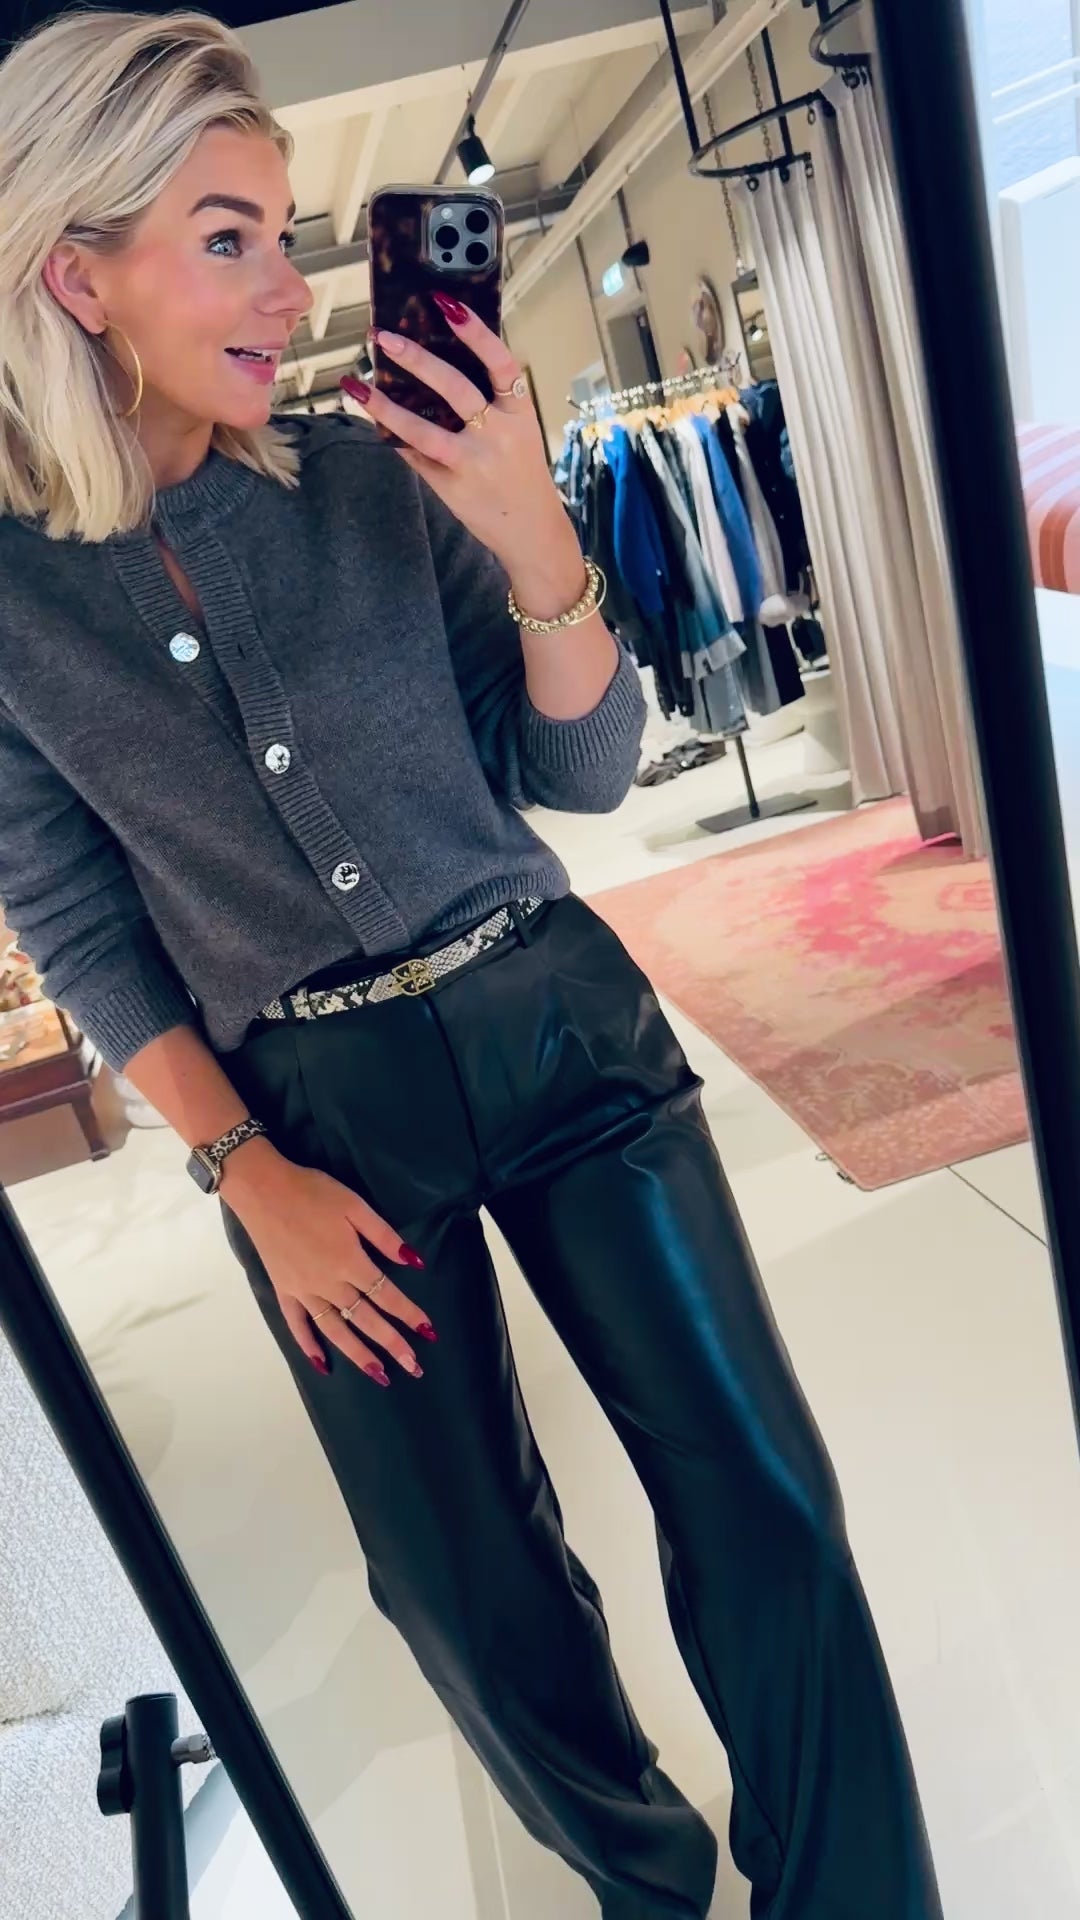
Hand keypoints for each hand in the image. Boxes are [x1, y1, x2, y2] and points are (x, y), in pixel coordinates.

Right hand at [225, 1145, 434, 1387]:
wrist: (263, 1189)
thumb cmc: (313, 1192)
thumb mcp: (355, 1206)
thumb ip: (384, 1236)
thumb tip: (415, 1262)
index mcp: (350, 1262)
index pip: (387, 1295)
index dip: (409, 1315)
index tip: (429, 1334)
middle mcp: (329, 1284)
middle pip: (366, 1321)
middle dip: (393, 1345)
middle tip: (414, 1369)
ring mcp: (304, 1291)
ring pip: (336, 1330)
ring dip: (358, 1355)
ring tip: (379, 1375)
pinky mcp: (284, 1291)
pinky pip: (297, 1325)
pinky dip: (308, 1345)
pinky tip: (321, 1364)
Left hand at [340, 300, 585, 611]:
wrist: (532, 532)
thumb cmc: (522, 474)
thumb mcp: (519, 432)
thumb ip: (490, 403)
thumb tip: (436, 363)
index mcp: (519, 413)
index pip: (501, 363)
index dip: (476, 333)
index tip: (447, 304)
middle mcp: (498, 436)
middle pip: (455, 389)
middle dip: (416, 360)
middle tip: (384, 337)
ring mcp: (473, 463)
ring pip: (423, 430)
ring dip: (386, 406)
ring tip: (358, 386)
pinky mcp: (452, 487)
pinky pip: (416, 456)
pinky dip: (394, 437)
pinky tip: (374, 420)